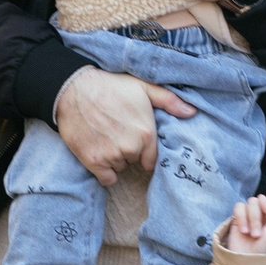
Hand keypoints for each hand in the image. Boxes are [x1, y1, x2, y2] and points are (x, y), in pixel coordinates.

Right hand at [52, 67, 194, 184]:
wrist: (73, 88)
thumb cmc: (110, 86)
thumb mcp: (143, 87)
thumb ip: (169, 101)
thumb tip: (192, 112)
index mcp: (146, 133)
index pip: (152, 158)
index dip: (144, 150)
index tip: (134, 139)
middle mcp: (131, 147)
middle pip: (134, 161)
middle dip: (128, 150)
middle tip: (116, 131)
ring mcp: (111, 156)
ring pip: (119, 167)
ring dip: (114, 158)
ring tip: (105, 136)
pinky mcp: (93, 161)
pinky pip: (106, 178)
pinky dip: (103, 170)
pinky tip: (98, 152)